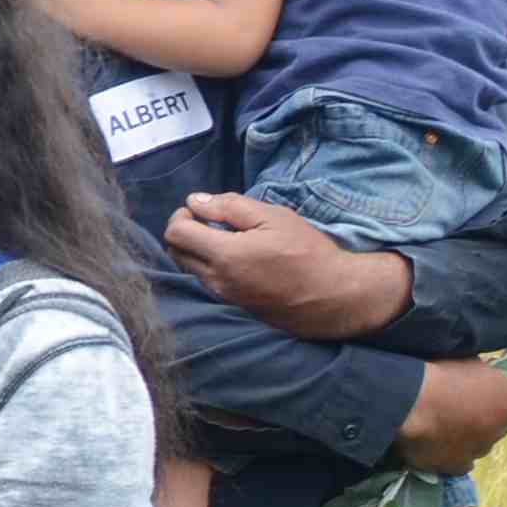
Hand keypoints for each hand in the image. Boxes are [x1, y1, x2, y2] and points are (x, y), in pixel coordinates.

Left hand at [166, 194, 414, 340]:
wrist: (331, 295)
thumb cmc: (307, 251)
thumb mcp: (273, 217)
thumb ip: (230, 207)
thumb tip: (195, 201)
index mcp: (223, 255)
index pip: (175, 234)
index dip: (181, 216)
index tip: (199, 209)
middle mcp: (215, 280)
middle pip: (175, 252)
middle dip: (184, 232)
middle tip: (209, 221)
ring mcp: (222, 296)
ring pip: (189, 268)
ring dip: (196, 249)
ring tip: (227, 237)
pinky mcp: (232, 305)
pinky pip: (206, 281)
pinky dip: (209, 264)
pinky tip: (236, 256)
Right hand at [395, 357, 506, 471]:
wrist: (411, 401)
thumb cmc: (442, 374)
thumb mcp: (472, 362)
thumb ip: (485, 376)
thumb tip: (483, 380)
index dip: (503, 400)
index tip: (487, 395)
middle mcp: (502, 429)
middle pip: (499, 427)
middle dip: (486, 420)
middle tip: (461, 411)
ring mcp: (480, 450)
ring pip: (480, 445)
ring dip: (469, 438)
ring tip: (444, 428)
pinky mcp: (457, 466)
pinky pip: (461, 463)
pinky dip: (453, 456)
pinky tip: (439, 446)